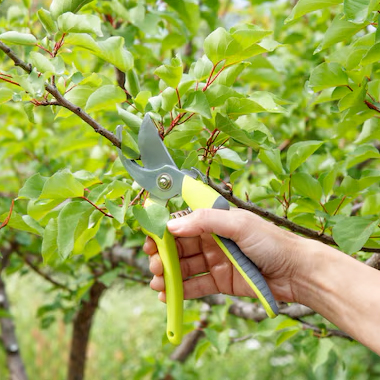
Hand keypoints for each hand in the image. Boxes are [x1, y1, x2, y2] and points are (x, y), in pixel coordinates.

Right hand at [143, 208, 306, 302]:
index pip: (183, 224)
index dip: (164, 233)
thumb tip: (172, 225)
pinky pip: (197, 285)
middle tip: (154, 266)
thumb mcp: (239, 224)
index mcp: (216, 222)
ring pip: (185, 267)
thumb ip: (205, 221)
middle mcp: (213, 241)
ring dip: (169, 275)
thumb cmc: (271, 242)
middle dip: (164, 256)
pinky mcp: (221, 282)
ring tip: (156, 283)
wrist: (297, 271)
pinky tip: (167, 295)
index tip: (150, 242)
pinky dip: (181, 290)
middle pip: (180, 247)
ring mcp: (216, 262)